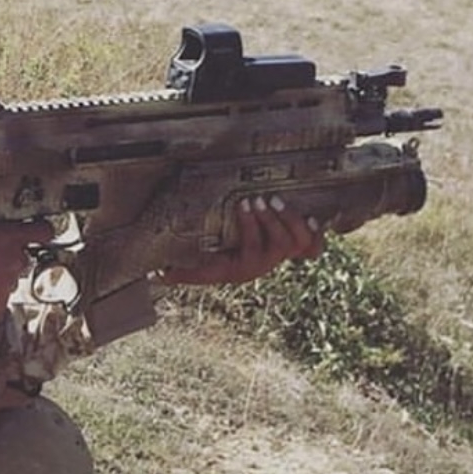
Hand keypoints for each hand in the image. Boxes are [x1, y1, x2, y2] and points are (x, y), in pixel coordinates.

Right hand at [161, 195, 323, 285]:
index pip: (252, 250)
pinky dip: (315, 233)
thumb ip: (181, 273)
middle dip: (269, 220)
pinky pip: (313, 247)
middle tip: (257, 199)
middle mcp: (266, 265)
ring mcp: (282, 258)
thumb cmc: (218, 266)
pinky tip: (311, 216)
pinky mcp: (295, 250)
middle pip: (279, 245)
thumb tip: (157, 274)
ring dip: (288, 219)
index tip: (241, 204)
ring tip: (274, 200)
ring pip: (296, 242)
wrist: (238, 271)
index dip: (250, 228)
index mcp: (244, 269)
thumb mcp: (200, 271)